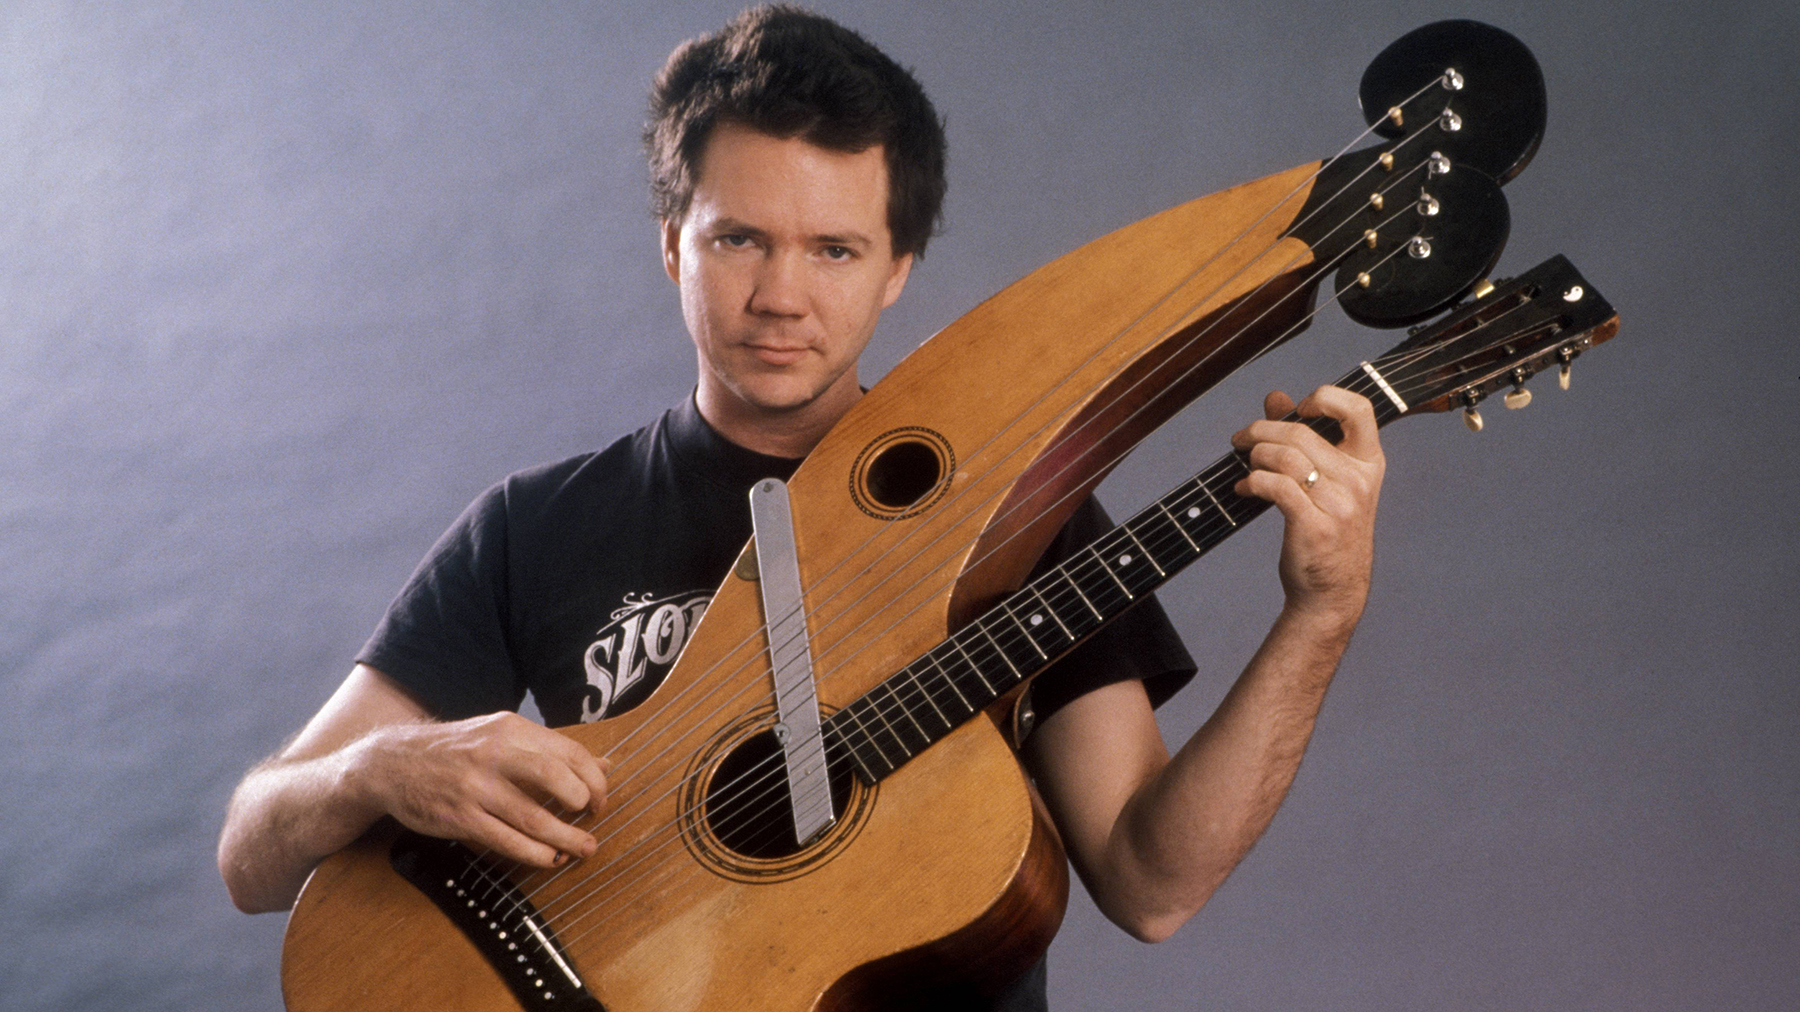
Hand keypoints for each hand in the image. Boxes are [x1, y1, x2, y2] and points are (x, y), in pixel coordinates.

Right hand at [344, 712, 611, 868]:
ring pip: (534, 817)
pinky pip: (507, 840)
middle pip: (556, 777)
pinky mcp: (460, 817)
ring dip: (565, 837)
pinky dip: (534, 853)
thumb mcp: (501, 735)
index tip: (600, 799)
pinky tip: (549, 858)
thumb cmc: (457, 750)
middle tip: (593, 819)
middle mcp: (495, 753)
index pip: (568, 751)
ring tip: (583, 848)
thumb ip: (550, 750)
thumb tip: (606, 765)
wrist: (392, 762)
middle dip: (583, 802)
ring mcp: (476, 787)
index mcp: (510, 729)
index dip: (593, 778)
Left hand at [1230, 385, 1384, 628]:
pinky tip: (1243, 488)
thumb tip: (1275, 397)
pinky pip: (1276, 487)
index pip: (1359, 409)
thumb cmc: (1325, 528)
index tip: (1299, 408)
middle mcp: (1359, 480)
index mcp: (1368, 462)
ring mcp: (1340, 505)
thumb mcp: (1325, 480)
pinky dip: (1251, 481)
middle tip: (1240, 438)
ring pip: (1286, 457)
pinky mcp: (1315, 527)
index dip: (1326, 397)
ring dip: (1254, 455)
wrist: (1332, 590)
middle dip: (1260, 429)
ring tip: (1244, 464)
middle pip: (1302, 431)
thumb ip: (1302, 436)